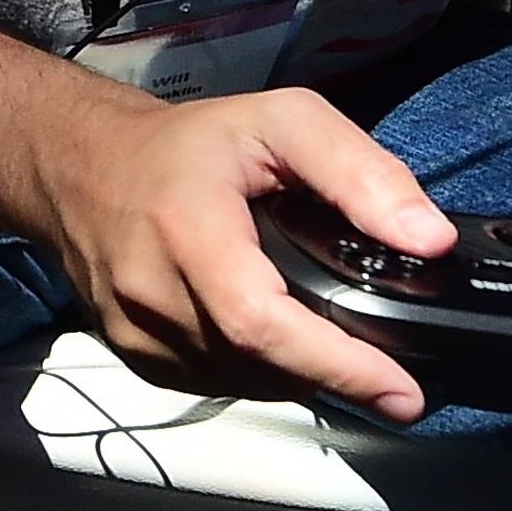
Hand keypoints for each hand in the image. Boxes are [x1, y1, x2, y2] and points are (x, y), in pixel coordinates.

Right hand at [41, 82, 455, 420]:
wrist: (86, 164)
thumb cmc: (187, 143)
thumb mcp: (282, 120)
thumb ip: (358, 170)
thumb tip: (425, 236)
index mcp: (187, 228)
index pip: (263, 321)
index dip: (337, 362)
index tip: (400, 389)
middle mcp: (152, 293)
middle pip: (262, 363)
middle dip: (334, 368)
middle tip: (387, 364)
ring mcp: (137, 335)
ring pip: (243, 382)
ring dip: (297, 369)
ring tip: (330, 334)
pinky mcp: (135, 359)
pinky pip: (216, 382)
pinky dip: (258, 368)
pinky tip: (275, 331)